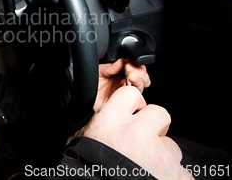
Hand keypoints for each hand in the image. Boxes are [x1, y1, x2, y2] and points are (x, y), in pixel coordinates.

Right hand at [76, 87, 192, 178]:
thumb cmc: (89, 169)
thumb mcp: (84, 140)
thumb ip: (100, 125)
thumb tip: (107, 121)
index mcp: (111, 120)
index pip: (132, 94)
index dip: (134, 106)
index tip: (134, 114)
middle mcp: (136, 132)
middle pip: (160, 114)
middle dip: (155, 128)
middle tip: (143, 143)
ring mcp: (159, 153)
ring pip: (172, 146)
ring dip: (162, 156)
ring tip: (146, 167)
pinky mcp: (175, 174)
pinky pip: (182, 172)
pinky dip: (172, 176)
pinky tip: (156, 178)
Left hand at [94, 58, 150, 111]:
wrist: (85, 96)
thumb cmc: (92, 83)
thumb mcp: (100, 71)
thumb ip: (111, 67)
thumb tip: (122, 61)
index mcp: (122, 73)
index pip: (136, 68)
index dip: (136, 65)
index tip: (130, 63)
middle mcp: (127, 82)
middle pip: (142, 78)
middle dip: (140, 73)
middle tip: (131, 70)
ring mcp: (127, 93)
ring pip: (140, 87)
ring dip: (138, 80)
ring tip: (131, 76)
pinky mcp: (125, 103)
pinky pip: (133, 98)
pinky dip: (132, 91)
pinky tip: (126, 85)